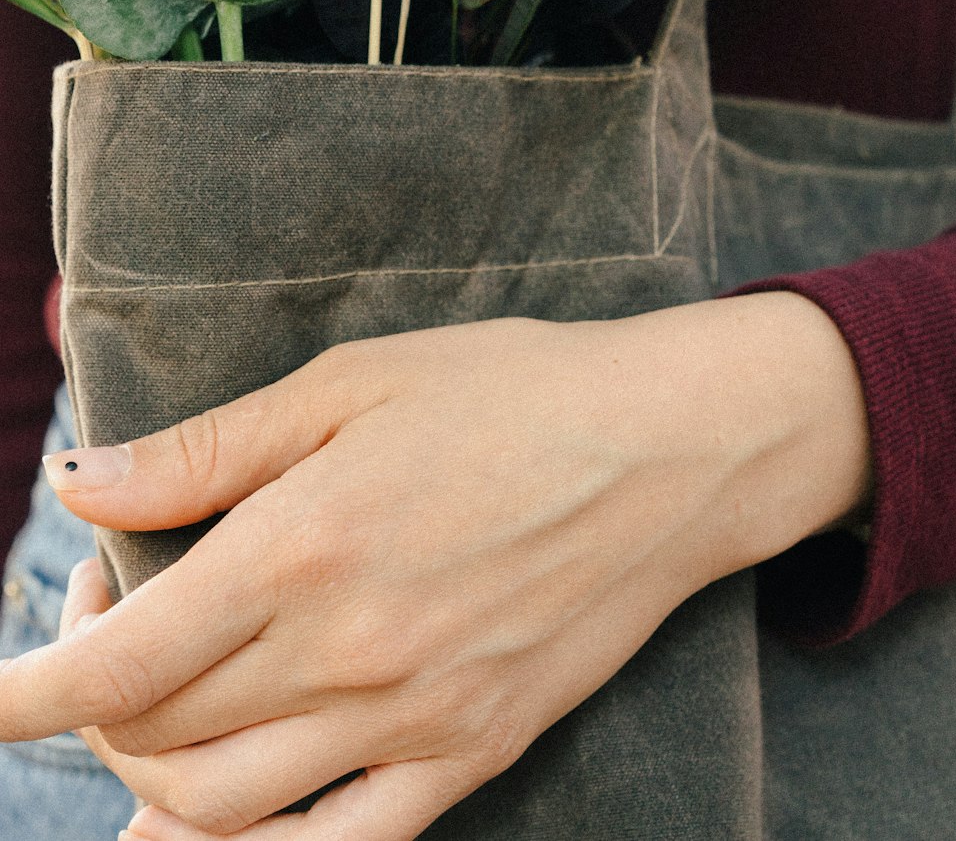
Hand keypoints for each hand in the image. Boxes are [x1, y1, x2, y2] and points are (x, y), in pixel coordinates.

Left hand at [1, 294, 870, 839]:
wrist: (667, 449)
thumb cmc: (507, 391)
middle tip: (110, 618)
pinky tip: (219, 827)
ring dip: (152, 778)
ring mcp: (411, 720)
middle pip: (158, 734)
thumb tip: (81, 483)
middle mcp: (346, 653)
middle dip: (91, 700)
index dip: (27, 689)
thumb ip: (206, 450)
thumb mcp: (350, 384)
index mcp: (302, 548)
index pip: (119, 660)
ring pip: (227, 811)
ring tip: (152, 711)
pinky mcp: (470, 754)